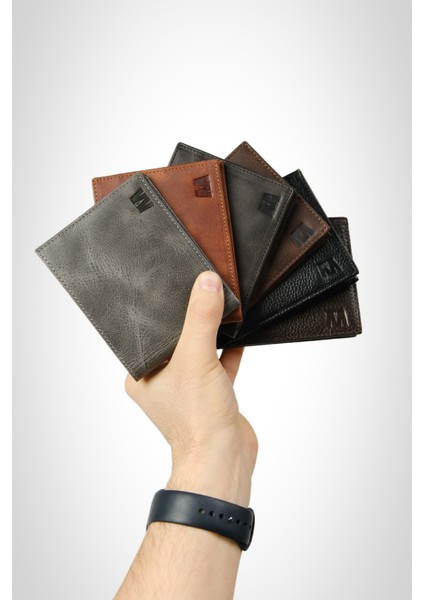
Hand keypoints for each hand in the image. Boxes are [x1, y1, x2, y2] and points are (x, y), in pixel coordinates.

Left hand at [125, 271, 257, 505]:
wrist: (224, 458)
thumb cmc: (197, 419)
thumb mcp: (196, 358)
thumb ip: (201, 318)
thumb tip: (207, 282)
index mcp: (143, 374)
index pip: (150, 332)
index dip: (162, 309)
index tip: (174, 284)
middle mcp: (162, 381)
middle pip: (177, 338)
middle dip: (191, 316)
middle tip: (200, 287)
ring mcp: (188, 388)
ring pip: (200, 350)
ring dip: (212, 331)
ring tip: (221, 303)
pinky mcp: (212, 394)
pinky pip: (219, 363)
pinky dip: (229, 348)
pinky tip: (239, 331)